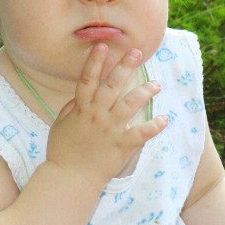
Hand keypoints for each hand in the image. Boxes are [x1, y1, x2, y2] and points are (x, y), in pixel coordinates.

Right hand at [46, 44, 167, 186]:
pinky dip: (154, 126)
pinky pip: (141, 133)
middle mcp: (96, 115)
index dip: (95, 61)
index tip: (103, 45)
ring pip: (130, 103)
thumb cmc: (62, 153)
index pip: (87, 79)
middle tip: (137, 52)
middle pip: (112, 84)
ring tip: (156, 84)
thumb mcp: (59, 126)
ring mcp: (110, 129)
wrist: (70, 179)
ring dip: (145, 91)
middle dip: (124, 66)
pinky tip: (164, 119)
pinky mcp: (121, 145)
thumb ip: (69, 109)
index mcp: (81, 109)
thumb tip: (77, 97)